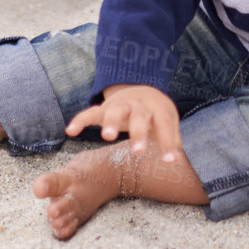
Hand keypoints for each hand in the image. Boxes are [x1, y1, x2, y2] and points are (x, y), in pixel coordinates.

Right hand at [65, 83, 183, 161]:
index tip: (170, 160)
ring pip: (115, 111)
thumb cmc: (156, 112)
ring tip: (107, 137)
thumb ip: (172, 139)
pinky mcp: (103, 108)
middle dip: (138, 133)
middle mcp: (138, 104)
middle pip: (139, 116)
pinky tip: (71, 131)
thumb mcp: (168, 120)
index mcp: (157, 108)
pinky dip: (80, 120)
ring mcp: (120, 104)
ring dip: (111, 123)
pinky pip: (90, 113)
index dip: (168, 142)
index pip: (164, 124)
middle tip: (138, 152)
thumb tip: (177, 162)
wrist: (141, 87)